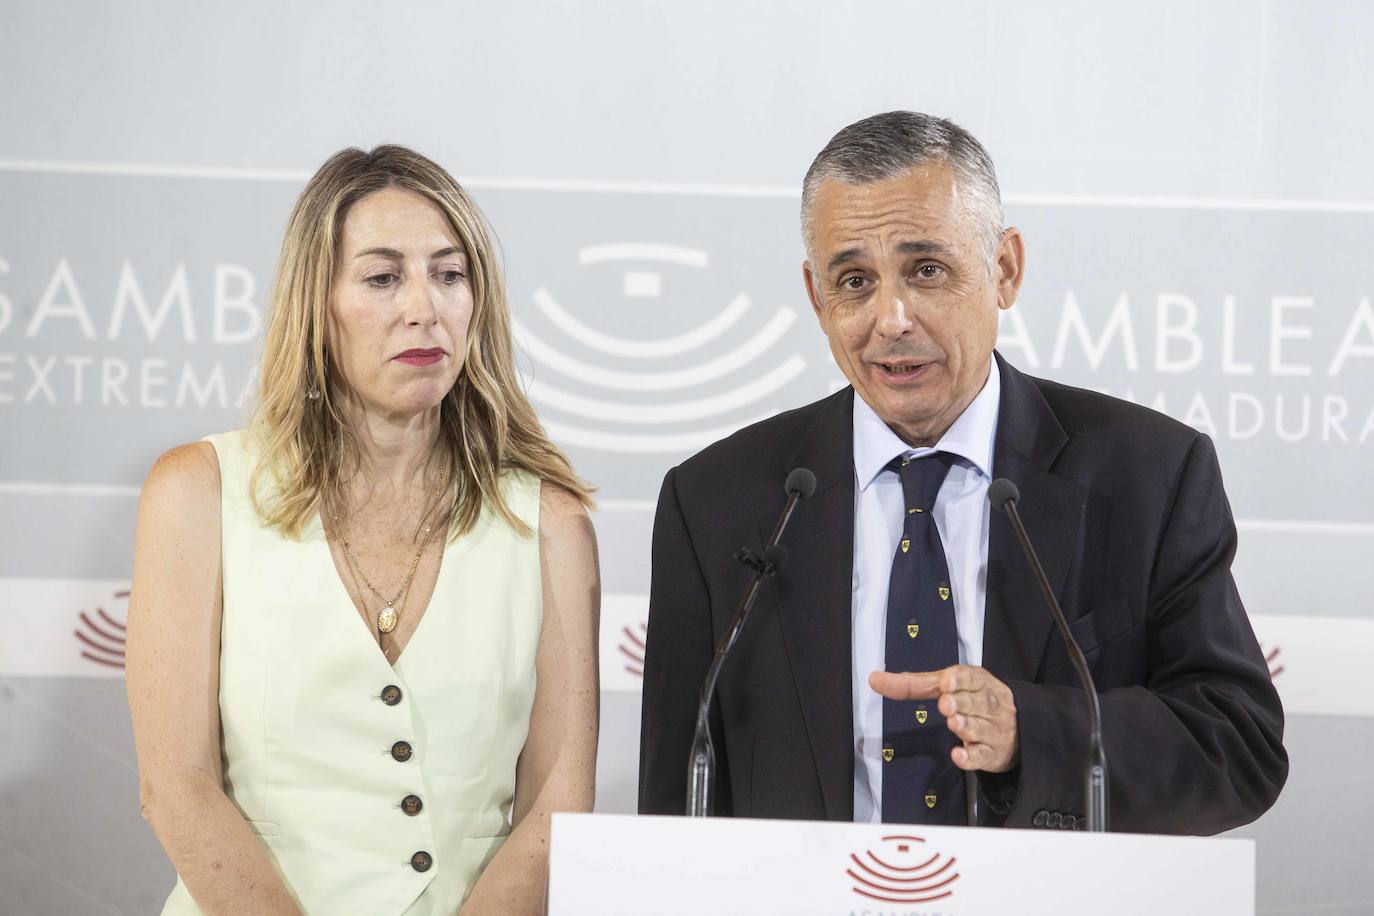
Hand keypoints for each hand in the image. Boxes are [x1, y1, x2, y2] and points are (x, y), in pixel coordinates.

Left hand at [869, 665, 1019, 772]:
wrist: (1019, 724)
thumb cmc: (975, 698)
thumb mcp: (950, 685)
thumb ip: (915, 683)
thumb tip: (875, 678)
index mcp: (977, 682)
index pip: (970, 678)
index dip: (959, 680)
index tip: (946, 682)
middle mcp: (987, 704)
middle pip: (974, 702)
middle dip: (961, 703)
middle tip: (946, 704)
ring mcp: (991, 730)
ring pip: (978, 728)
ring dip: (966, 726)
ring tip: (953, 722)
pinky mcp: (991, 754)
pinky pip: (981, 756)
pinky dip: (970, 757)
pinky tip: (958, 755)